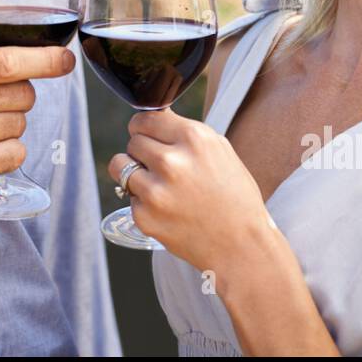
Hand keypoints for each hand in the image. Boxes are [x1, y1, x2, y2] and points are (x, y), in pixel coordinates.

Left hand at [108, 108, 274, 272]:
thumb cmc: (235, 196)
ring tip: (156, 183)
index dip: (146, 128)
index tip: (149, 136)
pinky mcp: (144, 216)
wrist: (241, 245)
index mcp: (193, 139)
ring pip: (119, 165)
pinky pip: (129, 196)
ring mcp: (155, 191)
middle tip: (161, 167)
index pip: (146, 118)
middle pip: (133, 140)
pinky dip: (142, 201)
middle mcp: (171, 162)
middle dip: (143, 151)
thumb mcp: (219, 150)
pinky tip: (167, 209)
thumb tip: (155, 116)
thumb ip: (184, 131)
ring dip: (133, 172)